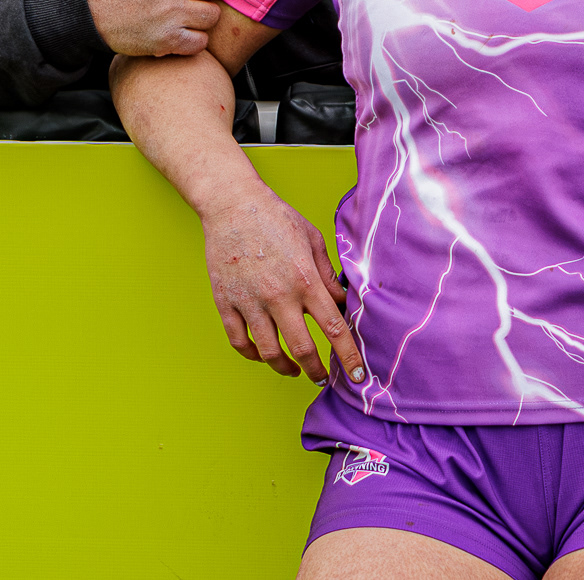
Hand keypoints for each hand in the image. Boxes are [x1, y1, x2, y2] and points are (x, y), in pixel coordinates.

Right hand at [199, 178, 363, 383]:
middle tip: (322, 378)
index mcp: (306, 280)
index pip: (334, 329)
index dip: (349, 357)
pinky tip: (261, 354)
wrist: (233, 206)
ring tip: (293, 369)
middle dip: (316, 371)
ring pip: (268, 352)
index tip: (357, 376)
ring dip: (284, 367)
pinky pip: (239, 341)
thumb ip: (327, 275)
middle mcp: (279, 296)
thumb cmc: (276, 218)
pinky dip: (252, 354)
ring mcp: (250, 302)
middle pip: (302, 349)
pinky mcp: (226, 303)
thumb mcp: (313, 240)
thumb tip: (340, 303)